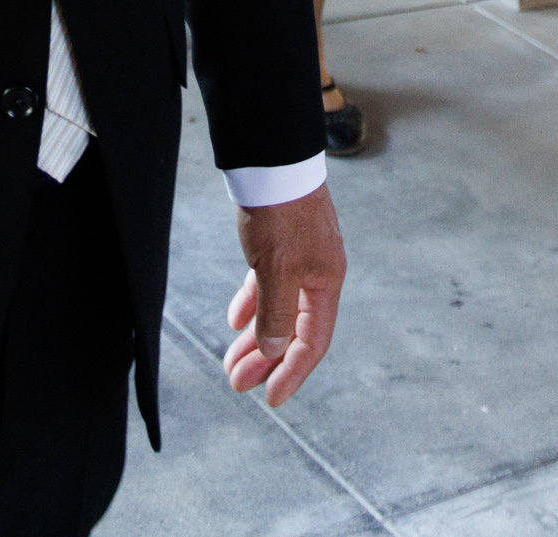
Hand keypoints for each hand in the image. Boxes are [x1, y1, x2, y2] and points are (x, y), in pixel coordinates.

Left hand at [225, 185, 344, 405]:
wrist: (272, 160)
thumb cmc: (279, 212)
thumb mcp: (276, 269)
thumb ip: (275, 313)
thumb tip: (272, 351)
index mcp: (325, 283)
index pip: (311, 342)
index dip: (291, 373)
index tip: (271, 398)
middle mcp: (318, 274)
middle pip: (293, 330)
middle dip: (265, 360)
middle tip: (237, 383)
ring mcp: (301, 259)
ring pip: (279, 310)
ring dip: (256, 338)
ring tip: (232, 361)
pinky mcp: (282, 245)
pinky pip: (269, 286)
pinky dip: (253, 305)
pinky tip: (235, 321)